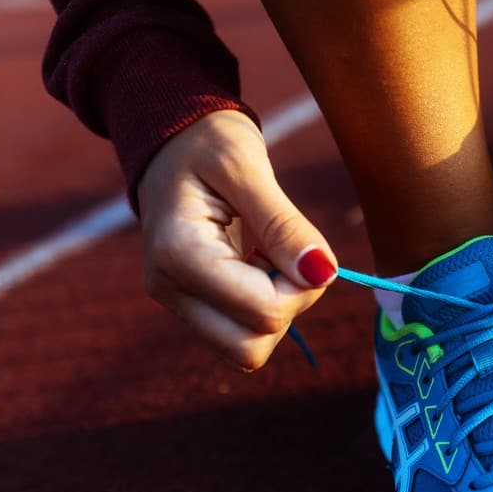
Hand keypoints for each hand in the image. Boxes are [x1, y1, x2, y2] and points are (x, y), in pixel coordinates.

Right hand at [136, 110, 336, 370]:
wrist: (171, 140)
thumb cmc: (208, 142)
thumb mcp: (247, 166)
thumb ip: (284, 224)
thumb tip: (323, 273)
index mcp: (178, 254)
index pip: (263, 314)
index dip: (301, 289)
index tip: (302, 245)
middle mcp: (169, 289)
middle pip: (250, 349)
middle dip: (288, 307)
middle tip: (285, 254)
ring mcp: (176, 302)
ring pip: (245, 350)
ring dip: (276, 309)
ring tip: (267, 254)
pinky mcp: (189, 306)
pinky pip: (239, 334)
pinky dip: (262, 308)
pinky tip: (256, 263)